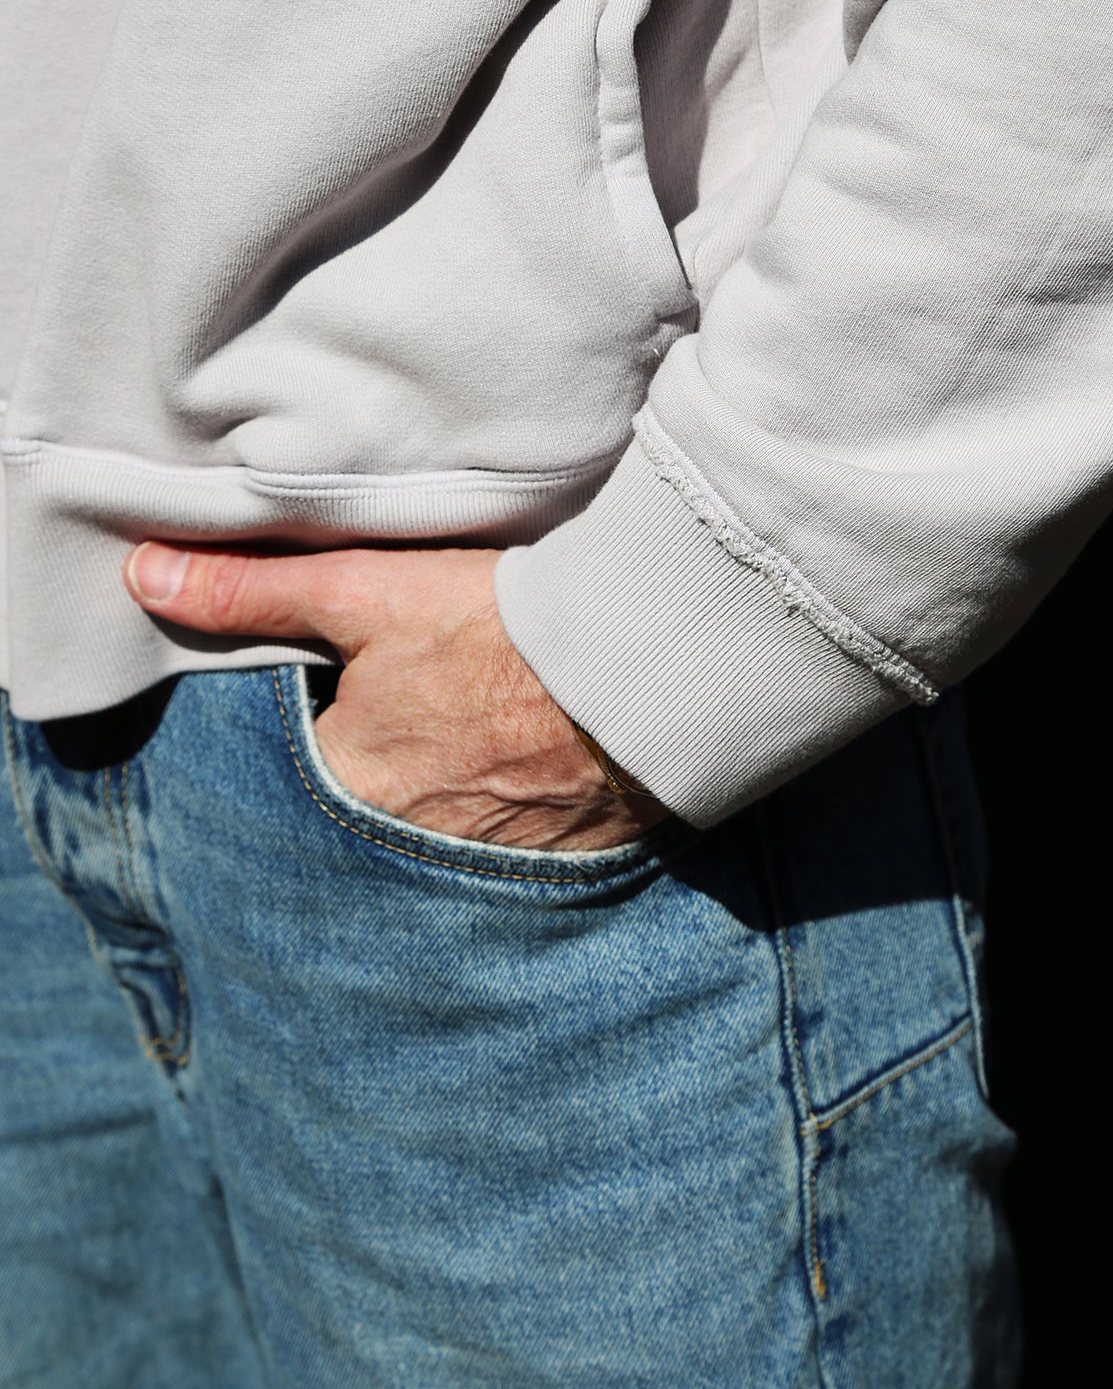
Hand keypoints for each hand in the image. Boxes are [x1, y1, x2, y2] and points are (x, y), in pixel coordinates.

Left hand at [122, 542, 668, 851]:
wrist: (646, 672)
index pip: (292, 761)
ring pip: (434, 825)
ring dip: (445, 787)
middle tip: (421, 708)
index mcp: (347, 787)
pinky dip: (509, 807)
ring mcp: (486, 861)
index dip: (317, 713)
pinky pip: (507, 842)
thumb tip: (141, 576)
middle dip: (381, 762)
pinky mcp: (556, 859)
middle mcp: (405, 845)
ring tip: (476, 728)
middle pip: (365, 801)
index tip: (352, 684)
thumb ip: (251, 592)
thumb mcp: (364, 594)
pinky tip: (532, 759)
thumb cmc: (498, 630)